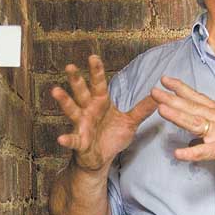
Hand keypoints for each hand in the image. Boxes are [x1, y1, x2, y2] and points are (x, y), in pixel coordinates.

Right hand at [52, 55, 157, 171]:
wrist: (101, 158)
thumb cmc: (112, 136)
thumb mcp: (131, 122)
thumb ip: (143, 109)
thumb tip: (159, 94)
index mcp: (100, 102)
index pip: (99, 83)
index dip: (96, 71)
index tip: (93, 57)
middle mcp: (88, 110)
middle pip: (82, 92)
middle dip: (76, 80)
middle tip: (70, 66)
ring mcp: (82, 125)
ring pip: (72, 110)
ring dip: (64, 101)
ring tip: (56, 91)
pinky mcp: (80, 142)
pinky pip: (73, 140)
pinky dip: (67, 139)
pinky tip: (61, 138)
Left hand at [150, 76, 214, 178]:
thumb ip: (208, 132)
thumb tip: (192, 141)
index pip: (196, 96)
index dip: (179, 88)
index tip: (164, 79)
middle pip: (191, 106)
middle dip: (171, 98)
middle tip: (153, 91)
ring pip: (195, 122)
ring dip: (177, 115)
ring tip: (161, 110)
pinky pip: (205, 151)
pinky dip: (191, 152)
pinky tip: (178, 153)